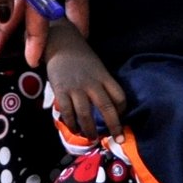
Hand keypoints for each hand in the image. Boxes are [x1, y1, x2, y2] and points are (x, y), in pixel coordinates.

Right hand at [43, 22, 126, 138]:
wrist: (60, 41)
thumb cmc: (80, 56)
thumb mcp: (97, 66)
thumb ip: (101, 83)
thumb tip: (108, 106)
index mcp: (103, 76)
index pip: (119, 96)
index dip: (122, 110)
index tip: (121, 119)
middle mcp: (92, 83)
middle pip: (106, 108)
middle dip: (114, 127)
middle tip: (118, 140)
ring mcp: (76, 87)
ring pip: (86, 114)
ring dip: (90, 130)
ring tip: (92, 139)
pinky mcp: (61, 90)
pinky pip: (68, 112)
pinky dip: (72, 124)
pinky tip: (74, 129)